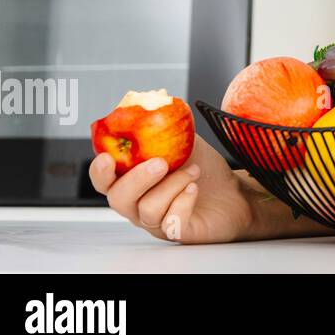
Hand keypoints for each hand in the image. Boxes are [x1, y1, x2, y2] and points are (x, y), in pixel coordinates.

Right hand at [89, 134, 255, 243]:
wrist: (235, 191)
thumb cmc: (202, 168)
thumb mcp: (182, 141)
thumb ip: (162, 127)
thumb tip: (151, 102)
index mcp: (132, 181)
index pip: (103, 181)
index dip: (99, 171)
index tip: (108, 157)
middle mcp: (138, 204)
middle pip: (118, 199)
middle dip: (136, 179)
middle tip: (161, 163)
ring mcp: (156, 222)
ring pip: (148, 209)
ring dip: (172, 185)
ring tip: (193, 171)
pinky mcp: (178, 232)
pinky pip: (171, 223)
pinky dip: (182, 202)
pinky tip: (194, 188)